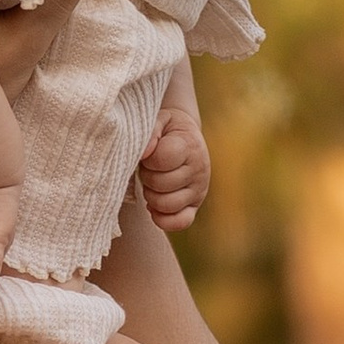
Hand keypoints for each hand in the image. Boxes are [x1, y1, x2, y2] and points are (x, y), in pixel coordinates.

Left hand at [137, 111, 210, 232]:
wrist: (185, 136)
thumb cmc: (167, 130)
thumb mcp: (158, 120)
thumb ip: (150, 133)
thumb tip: (144, 154)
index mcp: (189, 145)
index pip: (161, 160)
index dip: (147, 159)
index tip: (147, 154)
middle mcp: (199, 169)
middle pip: (161, 184)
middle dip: (147, 177)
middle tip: (148, 169)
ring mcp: (199, 190)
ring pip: (167, 205)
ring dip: (151, 196)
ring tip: (152, 183)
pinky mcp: (195, 206)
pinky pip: (180, 222)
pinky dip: (162, 219)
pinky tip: (154, 206)